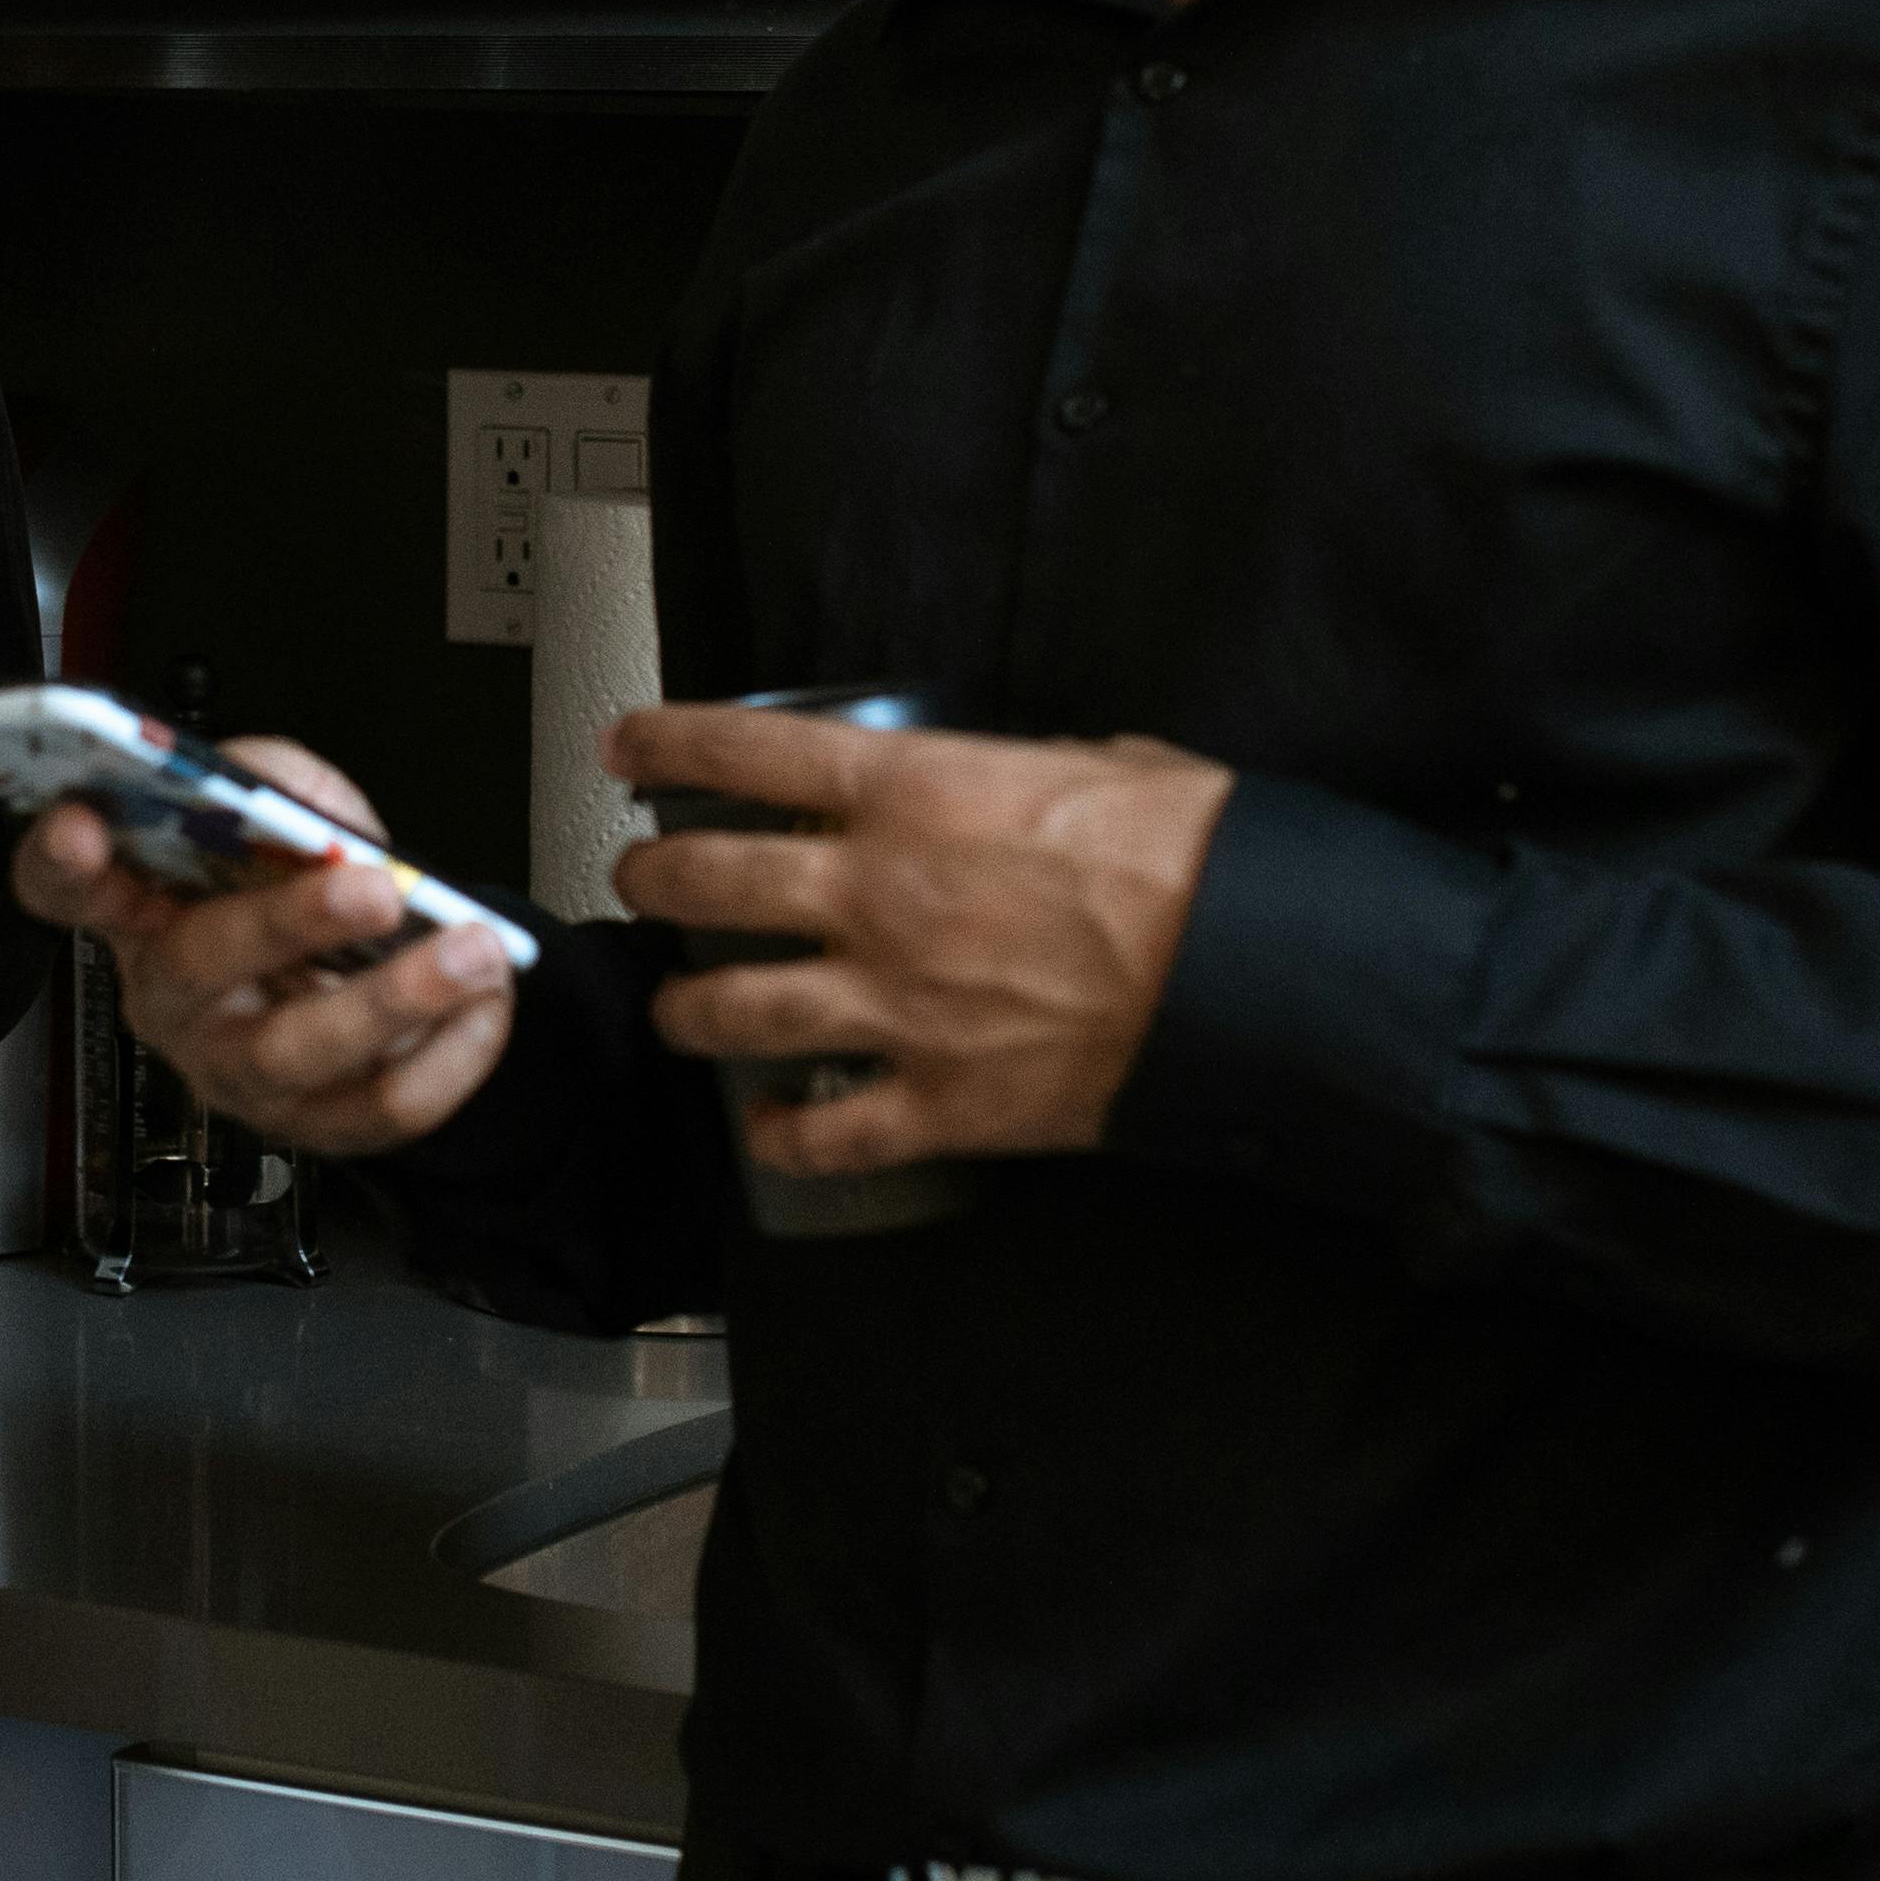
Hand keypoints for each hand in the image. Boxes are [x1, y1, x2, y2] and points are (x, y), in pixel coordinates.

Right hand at [7, 733, 516, 1157]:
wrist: (372, 968)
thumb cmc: (302, 883)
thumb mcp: (283, 804)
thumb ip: (272, 781)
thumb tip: (282, 796)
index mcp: (142, 910)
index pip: (65, 887)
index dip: (62, 861)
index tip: (84, 827)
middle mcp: (176, 1000)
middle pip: (199, 968)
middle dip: (288, 924)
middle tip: (373, 889)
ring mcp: (240, 1072)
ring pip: (299, 1053)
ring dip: (396, 1000)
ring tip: (473, 951)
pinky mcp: (317, 1124)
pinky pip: (381, 1107)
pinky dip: (450, 1053)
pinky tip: (486, 1002)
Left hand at [604, 705, 1232, 1176]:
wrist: (1254, 970)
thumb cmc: (1194, 855)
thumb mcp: (1104, 761)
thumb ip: (1024, 771)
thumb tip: (1019, 777)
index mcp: (912, 792)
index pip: (743, 752)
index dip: (664, 742)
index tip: (625, 743)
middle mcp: (876, 894)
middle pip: (707, 882)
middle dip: (653, 879)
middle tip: (643, 877)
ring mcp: (896, 1006)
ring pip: (735, 1011)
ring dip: (689, 1010)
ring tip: (681, 1010)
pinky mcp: (939, 1103)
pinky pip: (825, 1133)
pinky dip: (782, 1138)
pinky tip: (768, 1130)